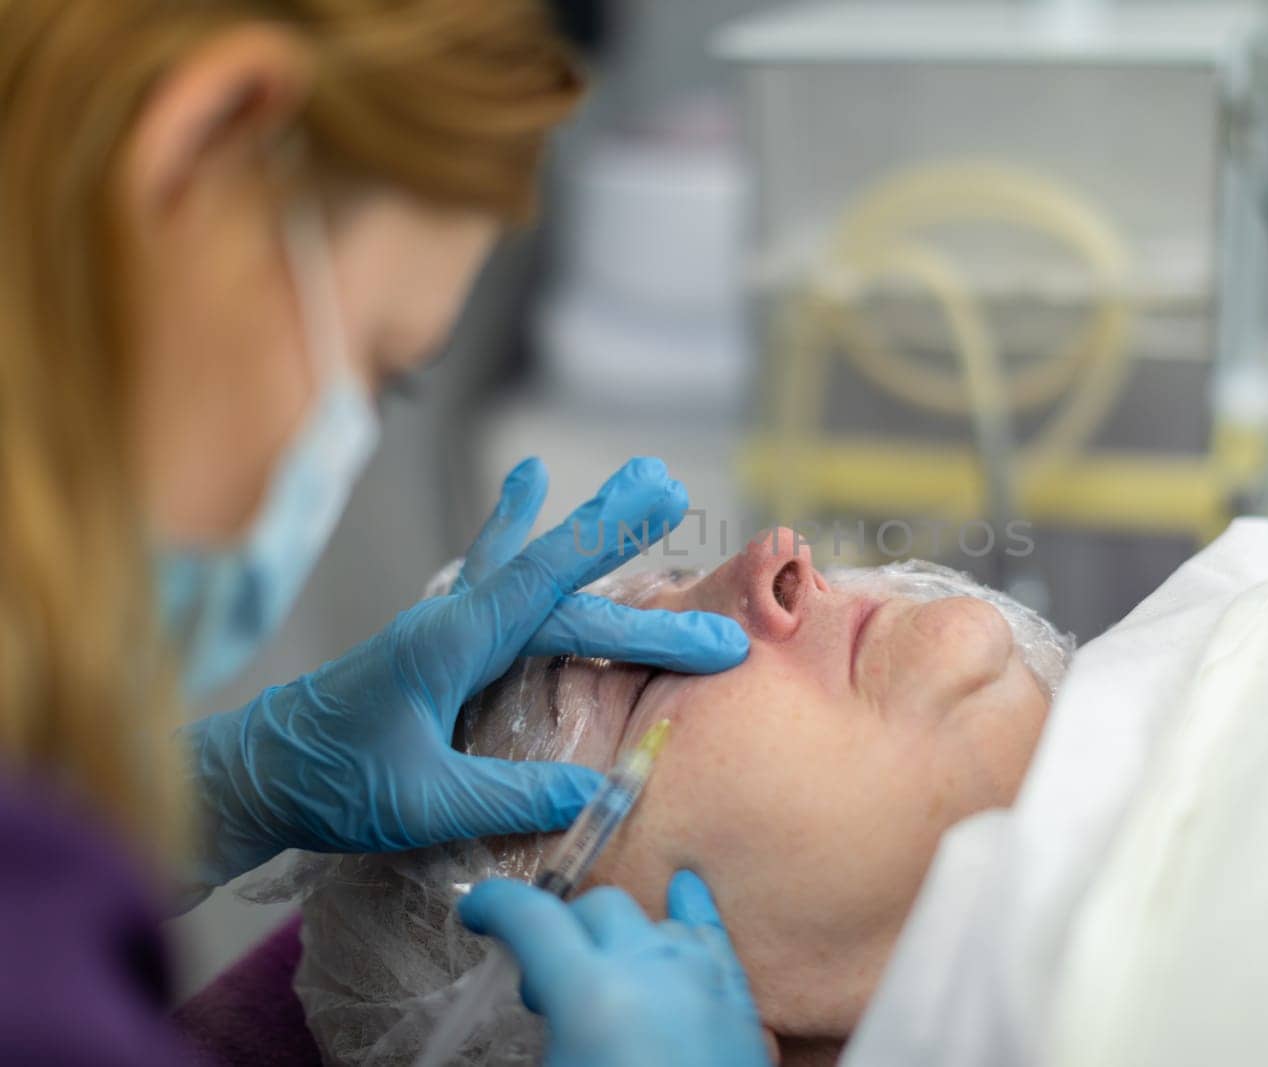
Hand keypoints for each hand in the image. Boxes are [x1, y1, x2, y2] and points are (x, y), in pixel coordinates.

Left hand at [182, 458, 748, 885]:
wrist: (252, 774)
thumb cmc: (328, 785)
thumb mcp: (421, 804)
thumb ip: (510, 797)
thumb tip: (599, 792)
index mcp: (449, 644)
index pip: (546, 582)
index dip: (610, 544)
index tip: (665, 499)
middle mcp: (451, 620)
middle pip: (560, 589)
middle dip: (636, 575)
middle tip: (699, 550)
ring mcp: (445, 625)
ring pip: (533, 571)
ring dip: (590, 530)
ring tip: (645, 476)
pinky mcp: (439, 641)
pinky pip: (493, 572)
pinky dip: (516, 525)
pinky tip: (528, 482)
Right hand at [460, 872, 772, 1066]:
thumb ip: (540, 1038)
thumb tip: (540, 1020)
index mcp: (592, 994)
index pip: (534, 917)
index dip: (496, 906)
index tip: (477, 915)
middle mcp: (653, 969)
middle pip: (597, 910)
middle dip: (560, 932)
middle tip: (541, 991)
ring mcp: (704, 982)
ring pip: (655, 921)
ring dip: (619, 939)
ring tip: (603, 984)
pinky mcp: (739, 1007)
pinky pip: (713, 939)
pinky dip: (692, 912)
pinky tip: (685, 890)